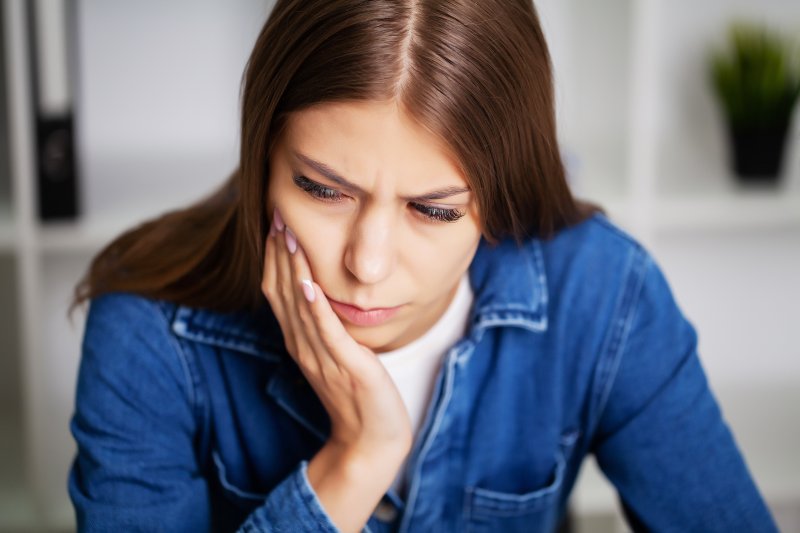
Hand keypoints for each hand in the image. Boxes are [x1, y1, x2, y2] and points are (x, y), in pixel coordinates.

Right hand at [261, 207, 412, 461]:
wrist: (369, 439)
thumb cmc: (355, 393)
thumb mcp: (332, 352)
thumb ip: (320, 324)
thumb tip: (316, 291)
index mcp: (299, 340)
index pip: (277, 291)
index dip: (273, 257)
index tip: (274, 222)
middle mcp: (303, 345)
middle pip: (282, 292)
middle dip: (278, 252)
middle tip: (275, 214)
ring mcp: (321, 356)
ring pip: (299, 306)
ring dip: (292, 269)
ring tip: (286, 235)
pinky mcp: (346, 365)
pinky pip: (326, 332)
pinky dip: (315, 307)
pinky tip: (309, 283)